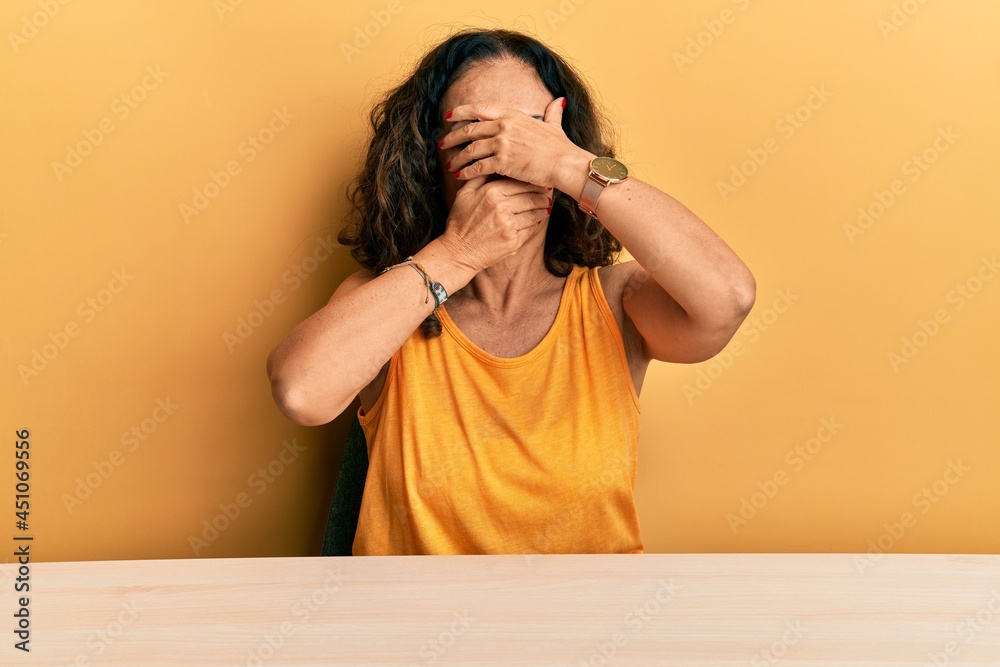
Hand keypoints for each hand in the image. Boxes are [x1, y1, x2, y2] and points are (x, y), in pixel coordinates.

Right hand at [437, 175, 551, 272]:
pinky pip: (531, 229)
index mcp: (491, 192)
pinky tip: (538, 220)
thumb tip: (491, 164)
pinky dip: (537, 224)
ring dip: (543, 209)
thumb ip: (478, 178)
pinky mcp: (513, 241)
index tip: (539, 180)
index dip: (532, 181)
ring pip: (534, 213)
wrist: (458, 251)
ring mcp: (509, 225)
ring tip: (547, 206)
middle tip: (548, 192)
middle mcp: (502, 207)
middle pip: (531, 197)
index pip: (519, 183)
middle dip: (542, 194)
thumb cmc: (459, 222)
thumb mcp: (463, 195)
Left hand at [440, 97, 590, 188]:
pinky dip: (467, 171)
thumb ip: (552, 113)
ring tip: (449, 165)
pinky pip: (478, 166)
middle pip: (470, 130)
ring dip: (458, 158)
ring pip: (471, 149)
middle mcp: (504, 125)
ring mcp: (503, 143)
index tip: (448, 117)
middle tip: (441, 144)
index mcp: (512, 114)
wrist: (565, 163)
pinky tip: (460, 177)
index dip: (461, 112)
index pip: (479, 110)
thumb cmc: (561, 148)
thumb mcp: (554, 126)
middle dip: (452, 138)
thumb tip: (560, 100)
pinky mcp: (503, 161)